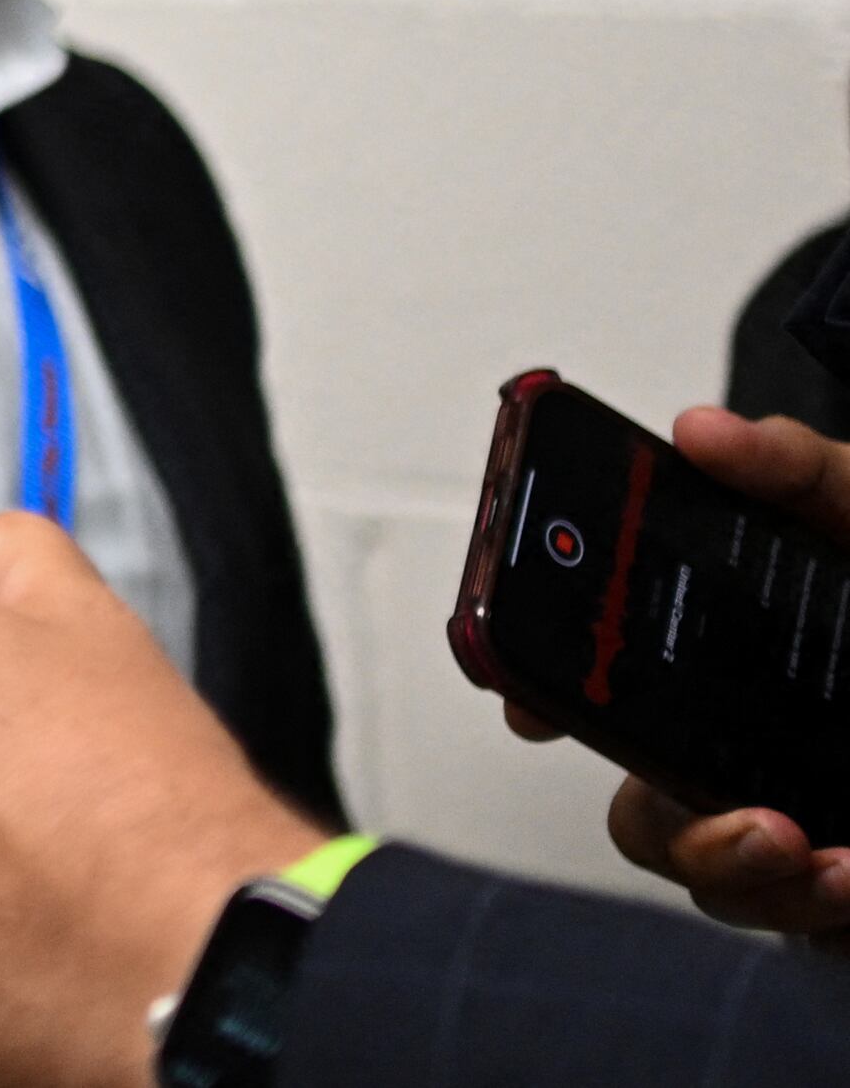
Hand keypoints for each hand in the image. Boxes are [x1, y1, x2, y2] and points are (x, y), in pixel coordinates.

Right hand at [519, 408, 849, 943]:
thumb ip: (802, 468)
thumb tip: (704, 431)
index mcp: (731, 658)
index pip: (605, 682)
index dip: (550, 694)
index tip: (535, 710)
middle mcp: (748, 746)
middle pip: (648, 812)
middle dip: (684, 832)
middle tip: (759, 821)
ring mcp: (800, 825)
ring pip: (719, 883)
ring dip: (762, 882)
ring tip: (832, 861)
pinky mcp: (843, 888)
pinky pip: (806, 925)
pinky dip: (824, 904)